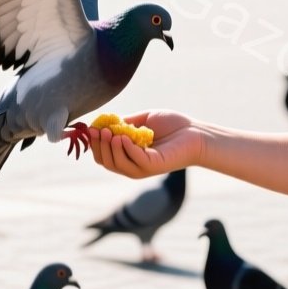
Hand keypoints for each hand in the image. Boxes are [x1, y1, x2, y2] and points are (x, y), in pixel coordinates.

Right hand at [87, 110, 204, 178]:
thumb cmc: (173, 126)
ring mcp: (144, 168)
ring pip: (118, 164)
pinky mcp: (155, 166)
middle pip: (107, 162)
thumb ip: (125, 123)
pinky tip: (123, 137)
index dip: (95, 144)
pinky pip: (135, 160)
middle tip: (99, 130)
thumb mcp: (143, 121)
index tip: (90, 129)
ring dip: (110, 148)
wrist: (197, 132)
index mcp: (129, 156)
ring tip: (109, 132)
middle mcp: (134, 165)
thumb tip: (104, 121)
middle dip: (99, 146)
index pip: (104, 156)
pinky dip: (126, 149)